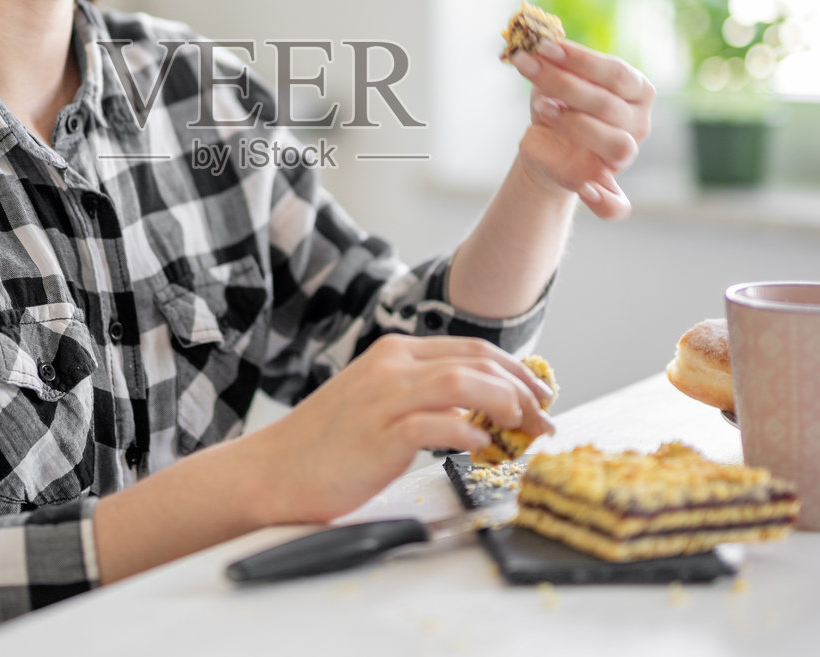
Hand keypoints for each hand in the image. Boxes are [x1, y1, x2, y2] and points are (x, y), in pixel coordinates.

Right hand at [241, 335, 555, 525]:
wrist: (275, 470)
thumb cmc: (329, 445)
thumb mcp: (380, 403)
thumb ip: (425, 395)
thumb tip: (481, 407)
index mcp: (395, 353)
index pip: (473, 349)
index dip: (517, 370)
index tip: (540, 395)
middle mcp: (392, 367)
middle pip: (477, 361)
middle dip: (523, 387)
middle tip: (544, 418)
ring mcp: (384, 399)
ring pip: (463, 382)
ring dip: (506, 404)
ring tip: (525, 429)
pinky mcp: (379, 435)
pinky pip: (435, 424)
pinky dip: (466, 431)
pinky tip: (481, 447)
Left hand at [508, 39, 653, 218]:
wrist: (544, 144)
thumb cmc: (555, 103)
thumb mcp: (552, 79)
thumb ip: (553, 62)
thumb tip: (537, 40)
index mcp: (636, 90)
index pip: (616, 72)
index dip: (580, 59)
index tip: (543, 46)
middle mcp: (638, 123)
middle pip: (609, 104)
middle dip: (563, 83)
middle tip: (529, 66)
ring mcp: (624, 156)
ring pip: (616, 144)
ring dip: (575, 124)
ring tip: (542, 108)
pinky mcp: (605, 187)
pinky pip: (617, 204)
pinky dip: (604, 200)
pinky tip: (586, 189)